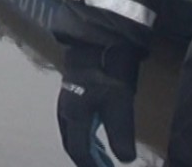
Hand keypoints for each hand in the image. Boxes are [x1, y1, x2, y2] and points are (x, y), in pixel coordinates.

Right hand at [57, 44, 140, 166]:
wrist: (98, 38)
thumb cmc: (107, 72)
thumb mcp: (119, 105)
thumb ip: (121, 135)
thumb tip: (125, 159)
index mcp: (74, 116)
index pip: (78, 151)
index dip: (91, 165)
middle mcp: (65, 110)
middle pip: (71, 142)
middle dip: (85, 157)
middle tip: (101, 165)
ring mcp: (67, 98)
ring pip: (72, 130)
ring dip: (86, 145)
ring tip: (102, 154)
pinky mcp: (74, 89)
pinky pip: (75, 119)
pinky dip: (86, 132)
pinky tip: (98, 129)